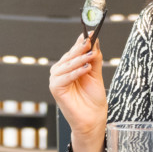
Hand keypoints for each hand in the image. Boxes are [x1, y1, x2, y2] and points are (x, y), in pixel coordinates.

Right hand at [49, 34, 107, 151]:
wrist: (94, 120)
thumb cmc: (94, 99)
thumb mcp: (96, 74)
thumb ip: (94, 58)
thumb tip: (94, 39)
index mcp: (69, 67)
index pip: (74, 51)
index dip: (81, 41)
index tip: (91, 31)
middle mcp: (61, 72)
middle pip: (69, 56)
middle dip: (80, 48)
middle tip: (90, 41)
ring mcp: (57, 81)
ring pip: (65, 65)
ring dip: (78, 59)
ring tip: (91, 56)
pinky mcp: (56, 90)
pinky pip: (63, 78)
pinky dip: (74, 72)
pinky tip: (85, 68)